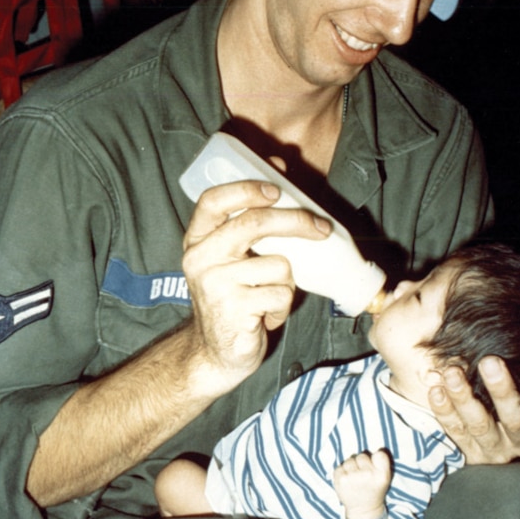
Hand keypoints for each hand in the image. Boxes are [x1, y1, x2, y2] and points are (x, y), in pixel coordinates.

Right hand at [182, 180, 330, 389]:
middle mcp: (199, 258)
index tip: (277, 188)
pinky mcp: (233, 310)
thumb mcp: (232, 255)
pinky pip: (280, 294)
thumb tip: (278, 164)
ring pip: (278, 265)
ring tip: (269, 296)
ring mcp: (214, 284)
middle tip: (321, 227)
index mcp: (197, 239)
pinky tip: (264, 316)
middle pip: (253, 224)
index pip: (213, 200)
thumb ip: (250, 215)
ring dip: (286, 283)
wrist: (215, 353)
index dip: (246, 189)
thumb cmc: (232, 297)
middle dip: (295, 221)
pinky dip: (282, 306)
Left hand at [333, 450, 390, 518]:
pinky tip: (347, 481)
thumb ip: (381, 462)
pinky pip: (340, 466)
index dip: (376, 458)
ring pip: (350, 460)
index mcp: (381, 476)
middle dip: (362, 463)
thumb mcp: (385, 479)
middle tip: (364, 476)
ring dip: (351, 467)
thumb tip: (373, 447)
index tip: (375, 467)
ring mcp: (353, 477)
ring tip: (355, 479)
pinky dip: (342, 472)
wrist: (363, 510)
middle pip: (362, 456)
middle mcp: (368, 475)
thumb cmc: (374, 490)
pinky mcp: (340, 479)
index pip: (380, 454)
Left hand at [429, 357, 519, 463]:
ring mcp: (496, 446)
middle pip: (517, 419)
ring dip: (465, 398)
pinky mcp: (469, 452)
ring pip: (481, 425)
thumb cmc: (508, 396)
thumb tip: (514, 311)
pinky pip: (455, 430)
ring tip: (452, 372)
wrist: (485, 440)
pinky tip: (436, 389)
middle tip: (490, 361)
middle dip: (503, 390)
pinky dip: (444, 409)